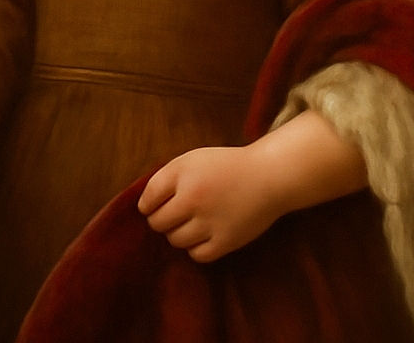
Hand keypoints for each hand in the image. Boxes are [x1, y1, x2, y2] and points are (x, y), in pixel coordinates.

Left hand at [137, 145, 278, 262]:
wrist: (268, 176)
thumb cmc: (227, 166)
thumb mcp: (193, 159)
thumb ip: (168, 177)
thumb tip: (145, 204)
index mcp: (183, 172)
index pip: (148, 199)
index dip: (149, 204)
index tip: (155, 205)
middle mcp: (193, 197)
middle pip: (158, 223)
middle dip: (162, 219)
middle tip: (175, 214)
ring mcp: (209, 222)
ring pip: (175, 240)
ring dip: (179, 233)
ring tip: (193, 222)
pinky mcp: (224, 241)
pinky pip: (196, 254)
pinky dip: (196, 247)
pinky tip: (205, 234)